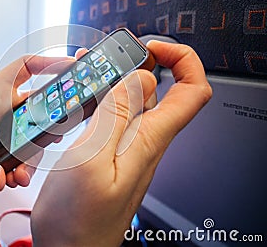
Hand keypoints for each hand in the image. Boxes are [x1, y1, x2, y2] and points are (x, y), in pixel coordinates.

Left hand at [0, 54, 73, 202]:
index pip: (24, 68)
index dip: (49, 62)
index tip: (70, 65)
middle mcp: (6, 107)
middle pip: (41, 105)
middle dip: (52, 120)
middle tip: (56, 135)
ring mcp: (13, 127)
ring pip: (37, 135)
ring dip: (33, 157)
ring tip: (20, 176)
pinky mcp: (14, 146)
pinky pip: (29, 155)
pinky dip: (25, 169)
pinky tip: (11, 179)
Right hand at [31, 40, 211, 245]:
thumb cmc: (79, 221)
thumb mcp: (92, 161)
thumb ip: (117, 116)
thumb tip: (141, 77)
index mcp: (149, 140)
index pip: (192, 90)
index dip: (182, 59)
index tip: (151, 48)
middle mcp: (143, 140)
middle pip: (160, 89)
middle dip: (138, 63)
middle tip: (107, 57)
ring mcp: (125, 147)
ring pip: (132, 101)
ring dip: (115, 79)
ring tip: (88, 71)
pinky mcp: (108, 153)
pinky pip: (113, 117)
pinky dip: (100, 98)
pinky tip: (80, 99)